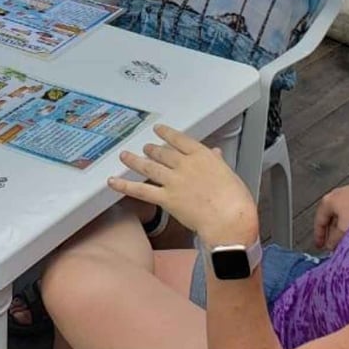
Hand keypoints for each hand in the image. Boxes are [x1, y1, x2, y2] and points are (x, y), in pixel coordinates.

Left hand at [110, 124, 257, 247]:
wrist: (229, 218)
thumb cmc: (235, 200)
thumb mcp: (229, 174)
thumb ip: (217, 162)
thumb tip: (215, 153)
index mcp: (202, 156)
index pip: (180, 140)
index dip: (167, 134)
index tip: (159, 130)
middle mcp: (185, 165)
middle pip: (162, 153)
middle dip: (152, 149)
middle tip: (145, 147)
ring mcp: (173, 180)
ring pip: (149, 167)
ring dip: (135, 160)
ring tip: (125, 155)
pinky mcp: (166, 198)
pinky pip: (141, 190)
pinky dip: (125, 185)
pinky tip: (113, 181)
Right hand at [313, 181, 348, 249]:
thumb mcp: (343, 230)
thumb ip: (334, 240)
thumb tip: (331, 246)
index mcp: (328, 201)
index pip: (319, 220)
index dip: (319, 236)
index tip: (320, 246)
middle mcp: (337, 194)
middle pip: (331, 217)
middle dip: (332, 232)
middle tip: (334, 244)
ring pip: (343, 214)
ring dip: (343, 227)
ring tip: (348, 238)